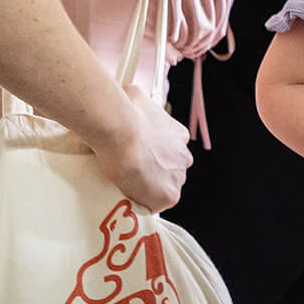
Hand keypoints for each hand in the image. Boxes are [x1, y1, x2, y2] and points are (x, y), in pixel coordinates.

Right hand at [91, 85, 193, 211]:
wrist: (121, 129)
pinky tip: (125, 198)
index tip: (136, 157)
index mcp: (178, 135)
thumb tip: (127, 98)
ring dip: (146, 189)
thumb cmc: (125, 112)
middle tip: (127, 172)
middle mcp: (183, 157)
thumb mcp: (135, 97)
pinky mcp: (168, 196)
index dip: (151, 156)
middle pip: (168, 171)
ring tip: (123, 185)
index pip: (168, 152)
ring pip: (162, 189)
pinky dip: (141, 204)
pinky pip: (154, 206)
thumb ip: (137, 105)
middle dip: (152, 173)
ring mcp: (177, 177)